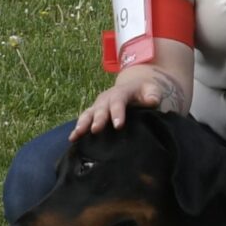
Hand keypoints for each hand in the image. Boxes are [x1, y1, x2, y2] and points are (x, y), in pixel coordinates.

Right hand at [72, 65, 186, 137]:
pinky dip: (78, 128)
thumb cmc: (145, 92)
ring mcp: (99, 105)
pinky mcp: (94, 113)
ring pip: (89, 113)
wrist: (135, 86)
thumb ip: (152, 95)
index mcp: (122, 92)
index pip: (119, 101)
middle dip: (98, 119)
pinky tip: (72, 139)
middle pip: (101, 108)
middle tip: (95, 130)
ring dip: (83, 123)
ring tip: (77, 134)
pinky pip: (84, 119)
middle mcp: (107, 98)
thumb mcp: (152, 90)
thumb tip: (152, 101)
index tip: (118, 125)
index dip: (117, 113)